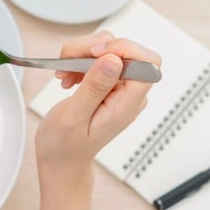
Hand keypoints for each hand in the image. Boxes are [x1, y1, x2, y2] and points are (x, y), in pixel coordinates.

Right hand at [35, 31, 161, 184]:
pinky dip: (80, 61)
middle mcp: (129, 94)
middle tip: (69, 64)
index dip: (123, 49)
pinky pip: (100, 59)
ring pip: (109, 50)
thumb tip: (114, 60)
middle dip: (93, 50)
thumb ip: (95, 87)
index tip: (93, 54)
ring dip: (82, 55)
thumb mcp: (74, 116)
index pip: (147, 62)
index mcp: (127, 104)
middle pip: (125, 51)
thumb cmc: (65, 145)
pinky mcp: (108, 85)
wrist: (61, 159)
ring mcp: (120, 89)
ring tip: (64, 74)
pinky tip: (68, 77)